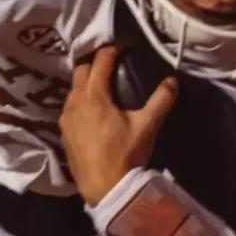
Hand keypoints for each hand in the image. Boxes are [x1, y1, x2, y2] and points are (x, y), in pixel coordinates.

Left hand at [60, 44, 177, 204]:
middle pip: (80, 72)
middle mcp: (74, 102)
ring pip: (72, 91)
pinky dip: (79, 102)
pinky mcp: (63, 133)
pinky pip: (69, 109)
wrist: (104, 188)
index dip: (110, 51)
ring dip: (84, 83)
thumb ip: (160, 101)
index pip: (99, 62)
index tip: (120, 47)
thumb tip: (172, 81)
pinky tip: (90, 109)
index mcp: (94, 96)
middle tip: (108, 61)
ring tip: (100, 83)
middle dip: (93, 62)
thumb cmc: (126, 154)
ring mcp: (65, 119)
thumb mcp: (147, 126)